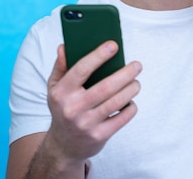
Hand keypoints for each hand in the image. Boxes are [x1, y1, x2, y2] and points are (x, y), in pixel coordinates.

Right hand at [44, 41, 141, 164]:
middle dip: (126, 74)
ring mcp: (86, 123)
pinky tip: (130, 101)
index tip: (114, 45)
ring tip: (136, 83)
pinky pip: (122, 117)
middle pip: (106, 87)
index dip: (98, 56)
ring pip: (117, 101)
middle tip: (137, 65)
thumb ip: (60, 67)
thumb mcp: (55, 89)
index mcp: (61, 93)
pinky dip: (131, 107)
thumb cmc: (63, 109)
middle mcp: (72, 108)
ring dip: (132, 89)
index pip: (81, 70)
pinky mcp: (99, 135)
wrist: (63, 146)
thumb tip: (63, 47)